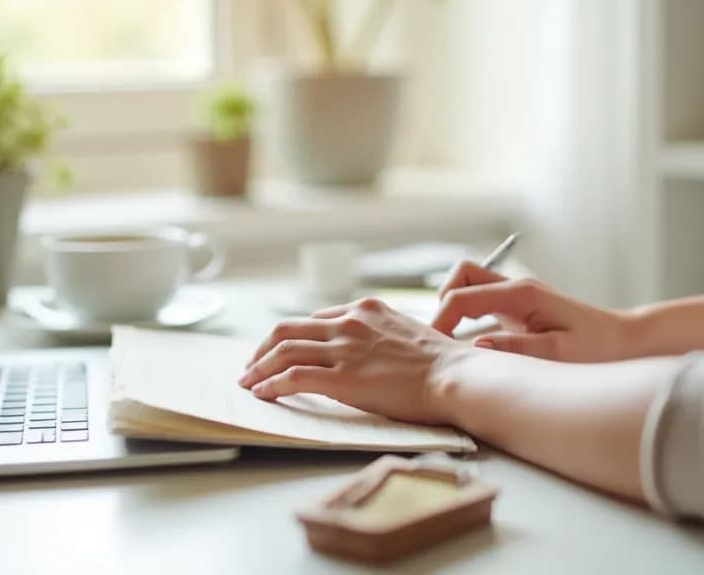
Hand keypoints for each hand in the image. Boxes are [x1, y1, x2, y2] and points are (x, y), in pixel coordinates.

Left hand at [237, 298, 471, 424]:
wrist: (456, 376)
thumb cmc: (443, 363)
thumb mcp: (407, 333)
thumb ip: (381, 336)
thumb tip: (371, 353)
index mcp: (366, 309)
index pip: (315, 318)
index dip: (293, 337)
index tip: (281, 351)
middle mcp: (349, 322)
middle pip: (288, 328)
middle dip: (262, 348)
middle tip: (251, 365)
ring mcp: (344, 348)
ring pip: (283, 350)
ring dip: (258, 367)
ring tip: (247, 382)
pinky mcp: (342, 377)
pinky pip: (293, 376)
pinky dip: (271, 384)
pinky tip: (262, 393)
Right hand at [432, 261, 636, 361]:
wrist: (624, 340)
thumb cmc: (598, 348)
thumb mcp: (559, 353)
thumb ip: (517, 348)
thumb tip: (477, 345)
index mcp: (521, 295)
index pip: (461, 296)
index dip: (441, 321)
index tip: (437, 350)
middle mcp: (516, 288)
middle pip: (461, 274)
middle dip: (442, 302)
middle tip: (443, 339)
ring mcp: (516, 296)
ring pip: (468, 284)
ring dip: (453, 306)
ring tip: (453, 342)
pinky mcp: (518, 308)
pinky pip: (480, 300)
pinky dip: (465, 314)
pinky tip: (469, 343)